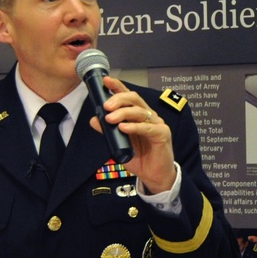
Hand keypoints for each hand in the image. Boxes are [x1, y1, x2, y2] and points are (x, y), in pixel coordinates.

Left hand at [90, 76, 175, 193]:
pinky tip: (123, 128)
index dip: (118, 87)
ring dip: (123, 113)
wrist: (154, 176)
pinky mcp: (162, 135)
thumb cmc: (139, 158)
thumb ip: (108, 132)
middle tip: (106, 106)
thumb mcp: (119, 144)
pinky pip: (147, 128)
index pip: (128, 97)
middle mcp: (149, 116)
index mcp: (139, 115)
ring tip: (110, 119)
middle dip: (119, 99)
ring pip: (140, 112)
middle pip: (135, 99)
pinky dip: (134, 127)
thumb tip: (94, 119)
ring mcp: (157, 124)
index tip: (105, 81)